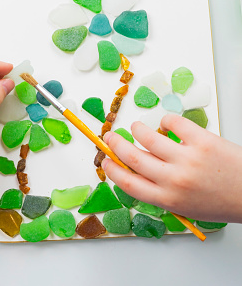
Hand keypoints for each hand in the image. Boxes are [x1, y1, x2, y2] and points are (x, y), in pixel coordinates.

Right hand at [102, 114, 241, 222]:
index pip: (127, 182)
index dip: (112, 169)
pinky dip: (166, 120)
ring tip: (137, 127)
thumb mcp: (186, 206)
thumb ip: (162, 191)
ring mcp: (187, 158)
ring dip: (137, 129)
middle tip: (110, 137)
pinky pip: (174, 122)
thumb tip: (138, 168)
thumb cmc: (221, 201)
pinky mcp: (201, 140)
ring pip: (148, 136)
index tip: (105, 161)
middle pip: (131, 157)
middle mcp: (173, 179)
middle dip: (115, 145)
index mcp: (168, 199)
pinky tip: (168, 124)